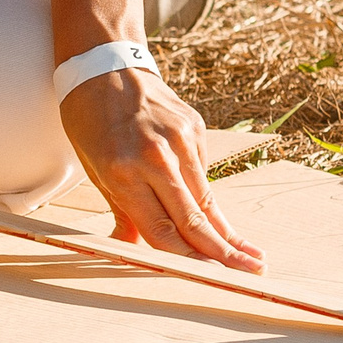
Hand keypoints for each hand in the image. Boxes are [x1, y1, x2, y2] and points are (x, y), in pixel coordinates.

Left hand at [60, 67, 263, 270]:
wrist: (106, 64)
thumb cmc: (90, 120)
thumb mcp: (95, 169)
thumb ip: (123, 211)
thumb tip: (135, 249)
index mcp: (124, 171)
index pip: (163, 228)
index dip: (189, 258)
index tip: (212, 278)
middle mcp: (157, 156)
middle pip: (195, 217)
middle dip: (224, 251)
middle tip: (252, 273)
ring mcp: (181, 139)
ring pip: (206, 197)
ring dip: (228, 230)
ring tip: (252, 255)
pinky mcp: (196, 128)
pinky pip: (202, 173)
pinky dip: (206, 197)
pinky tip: (217, 218)